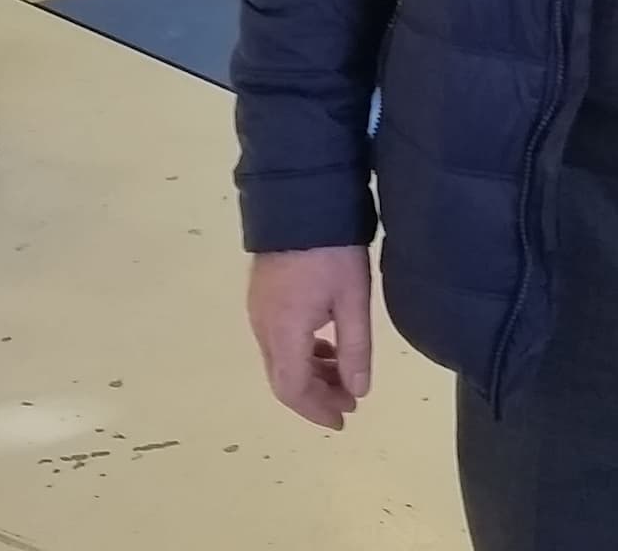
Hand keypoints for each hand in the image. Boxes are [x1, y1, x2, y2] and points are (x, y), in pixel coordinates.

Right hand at [246, 246, 375, 428]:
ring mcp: (258, 309)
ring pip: (279, 359)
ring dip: (310, 374)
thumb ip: (355, 349)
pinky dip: (301, 352)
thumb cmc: (333, 250)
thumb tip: (358, 391)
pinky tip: (325, 344)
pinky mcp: (262, 295)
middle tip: (349, 401)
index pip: (292, 389)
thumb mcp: (353, 301)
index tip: (343, 419)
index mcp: (283, 331)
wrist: (302, 198)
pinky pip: (277, 339)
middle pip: (283, 378)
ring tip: (343, 374)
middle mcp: (263, 326)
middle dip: (316, 395)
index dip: (317, 410)